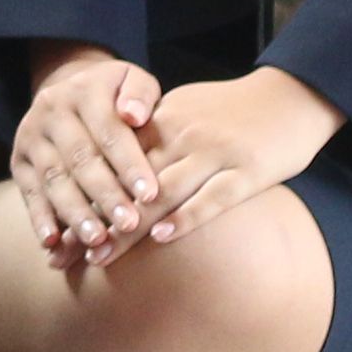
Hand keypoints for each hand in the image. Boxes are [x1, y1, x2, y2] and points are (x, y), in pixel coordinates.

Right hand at [9, 45, 167, 267]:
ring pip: (54, 178)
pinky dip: (40, 219)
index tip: (151, 195)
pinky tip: (53, 243)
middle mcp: (51, 111)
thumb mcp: (131, 81)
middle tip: (129, 224)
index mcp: (83, 91)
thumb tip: (134, 115)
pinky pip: (28, 193)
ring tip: (97, 239)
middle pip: (80, 158)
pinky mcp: (18, 162)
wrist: (68, 91)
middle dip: (105, 194)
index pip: (109, 131)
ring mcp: (30, 137)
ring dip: (75, 212)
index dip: (130, 164)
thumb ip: (139, 94)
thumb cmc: (116, 97)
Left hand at [91, 65, 340, 260]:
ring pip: (162, 193)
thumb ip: (154, 139)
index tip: (59, 227)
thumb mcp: (187, 115)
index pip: (112, 163)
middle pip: (128, 183)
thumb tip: (120, 167)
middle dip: (96, 219)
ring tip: (101, 254)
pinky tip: (161, 237)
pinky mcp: (247, 171)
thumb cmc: (236, 111)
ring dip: (129, 227)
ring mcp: (214, 154)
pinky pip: (211, 198)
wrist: (291, 96)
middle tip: (68, 252)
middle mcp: (182, 137)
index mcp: (163, 123)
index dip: (85, 196)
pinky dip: (184, 217)